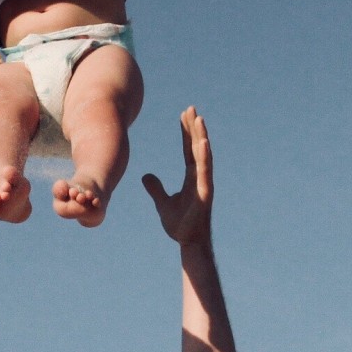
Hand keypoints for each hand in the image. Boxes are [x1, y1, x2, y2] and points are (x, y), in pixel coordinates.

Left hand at [141, 106, 212, 245]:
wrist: (188, 242)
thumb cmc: (179, 225)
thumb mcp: (162, 203)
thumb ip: (156, 188)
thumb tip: (146, 176)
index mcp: (192, 178)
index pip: (188, 150)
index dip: (186, 133)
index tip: (184, 116)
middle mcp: (200, 177)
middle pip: (197, 147)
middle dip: (194, 128)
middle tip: (191, 108)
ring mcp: (205, 183)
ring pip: (203, 155)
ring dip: (201, 136)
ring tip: (199, 118)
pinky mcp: (205, 192)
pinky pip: (205, 171)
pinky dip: (205, 156)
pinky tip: (203, 142)